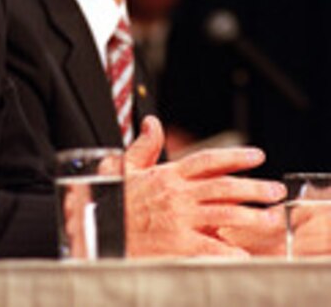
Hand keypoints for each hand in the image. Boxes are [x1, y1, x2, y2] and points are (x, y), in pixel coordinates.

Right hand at [124, 116, 285, 256]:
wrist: (99, 231)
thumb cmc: (113, 202)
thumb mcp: (125, 167)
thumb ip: (144, 146)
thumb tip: (152, 123)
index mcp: (169, 175)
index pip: (209, 160)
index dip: (235, 156)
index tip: (257, 155)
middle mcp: (179, 195)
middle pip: (225, 187)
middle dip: (254, 187)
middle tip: (275, 190)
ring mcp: (181, 220)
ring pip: (225, 214)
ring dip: (251, 215)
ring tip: (271, 217)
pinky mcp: (179, 245)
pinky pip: (211, 248)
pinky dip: (230, 252)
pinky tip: (245, 253)